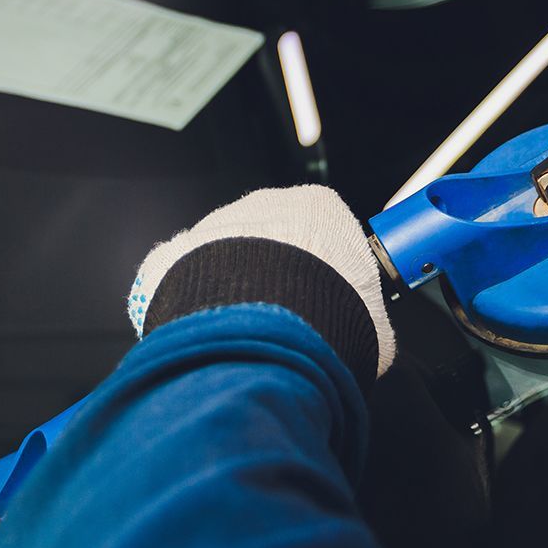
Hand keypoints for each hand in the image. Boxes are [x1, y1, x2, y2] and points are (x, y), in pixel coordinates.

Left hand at [127, 186, 396, 378]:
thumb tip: (364, 341)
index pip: (324, 235)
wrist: (274, 334)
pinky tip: (205, 333)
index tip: (325, 306)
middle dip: (273, 282)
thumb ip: (365, 320)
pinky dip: (186, 304)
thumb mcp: (375, 325)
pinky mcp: (173, 254)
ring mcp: (214, 225)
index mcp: (319, 208)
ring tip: (246, 337)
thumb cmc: (332, 322)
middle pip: (268, 243)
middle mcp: (264, 206)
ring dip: (230, 293)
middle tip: (284, 326)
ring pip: (221, 259)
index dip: (325, 276)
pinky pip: (178, 277)